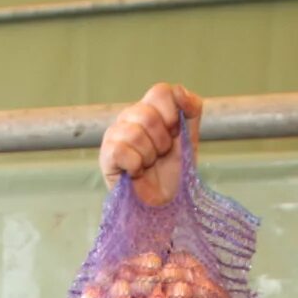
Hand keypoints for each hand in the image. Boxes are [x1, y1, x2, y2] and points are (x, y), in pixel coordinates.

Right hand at [100, 83, 202, 205]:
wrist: (165, 206)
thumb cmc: (175, 173)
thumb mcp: (191, 139)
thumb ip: (192, 110)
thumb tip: (180, 91)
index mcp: (150, 109)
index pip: (161, 91)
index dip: (173, 114)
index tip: (176, 135)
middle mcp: (130, 117)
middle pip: (148, 114)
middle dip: (163, 141)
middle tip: (161, 155)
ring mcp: (115, 134)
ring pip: (135, 133)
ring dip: (149, 156)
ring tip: (148, 166)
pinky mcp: (106, 155)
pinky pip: (122, 151)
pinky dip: (135, 166)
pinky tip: (136, 173)